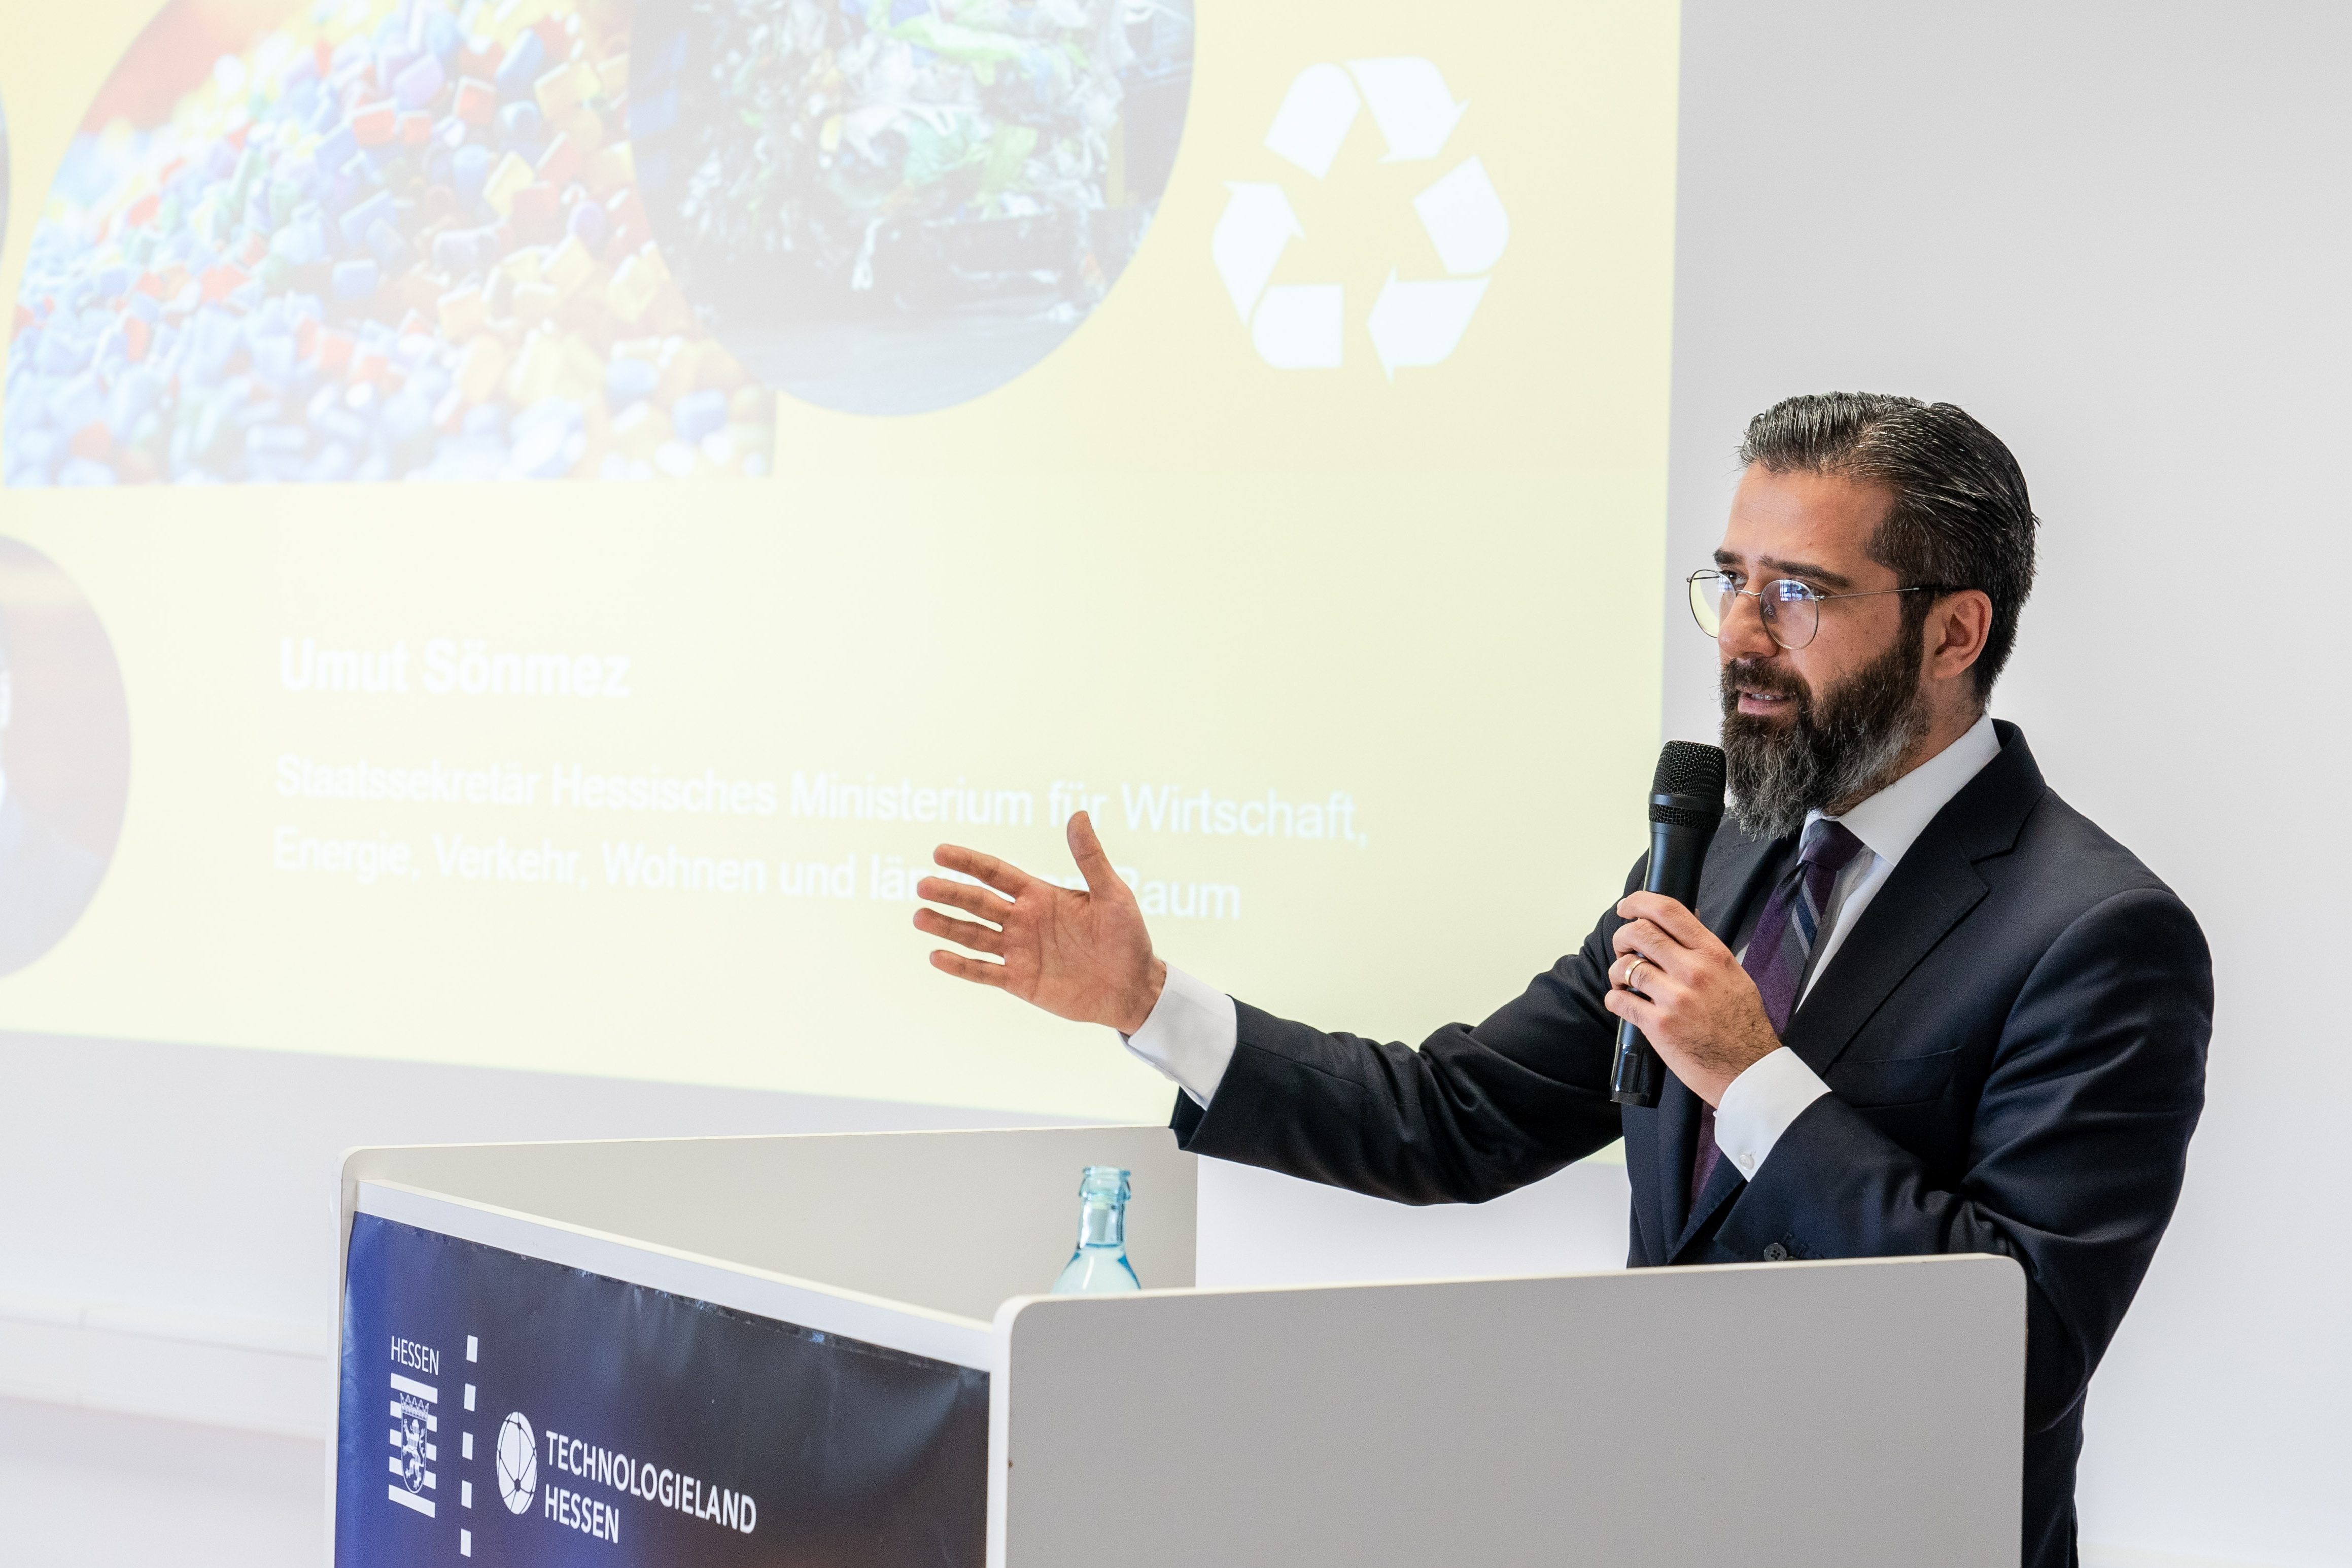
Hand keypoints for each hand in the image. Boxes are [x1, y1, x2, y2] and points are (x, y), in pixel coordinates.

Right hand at [915, 811, 1166, 1033]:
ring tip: (920, 917)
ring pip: (973, 936)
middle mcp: (1022, 920)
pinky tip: (936, 957)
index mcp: (1040, 895)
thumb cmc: (1128, 936)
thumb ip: (1090, 858)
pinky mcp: (1019, 981)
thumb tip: (1078, 815)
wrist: (1134, 987)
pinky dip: (960, 966)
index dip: (968, 862)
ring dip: (946, 926)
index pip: (996, 873)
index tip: (939, 852)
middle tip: (922, 885)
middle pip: (978, 903)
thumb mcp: (1112, 893)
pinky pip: (984, 972)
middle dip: (950, 893)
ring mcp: (1018, 951)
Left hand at [1601, 891, 1781, 1105]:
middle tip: (1623, 949)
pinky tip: (1621, 1002)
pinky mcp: (1659, 1025)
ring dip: (1617, 972)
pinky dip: (1614, 999)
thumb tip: (1678, 927)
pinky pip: (1619, 1000)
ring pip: (1625, 967)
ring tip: (1623, 981)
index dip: (1639, 902)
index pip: (1669, 911)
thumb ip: (1705, 952)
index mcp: (1713, 955)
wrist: (1749, 1069)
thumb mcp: (1733, 975)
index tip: (1626, 907)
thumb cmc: (1743, 1025)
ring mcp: (1675, 998)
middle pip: (1640, 933)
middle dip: (1622, 938)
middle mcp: (1694, 971)